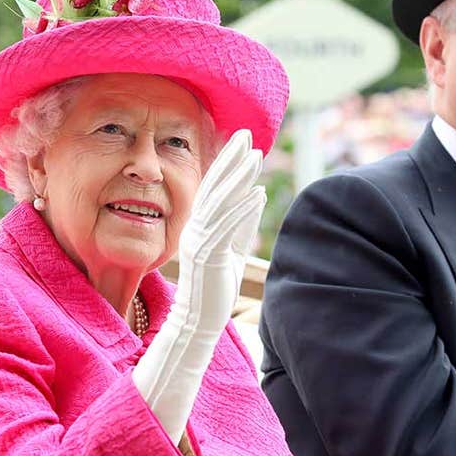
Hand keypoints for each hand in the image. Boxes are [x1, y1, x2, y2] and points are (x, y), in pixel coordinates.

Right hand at [132, 129, 264, 444]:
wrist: (198, 321)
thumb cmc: (215, 287)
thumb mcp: (233, 249)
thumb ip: (242, 222)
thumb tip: (257, 194)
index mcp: (201, 224)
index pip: (215, 186)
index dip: (229, 162)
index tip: (244, 140)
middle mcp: (197, 227)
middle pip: (215, 186)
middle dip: (232, 159)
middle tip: (247, 134)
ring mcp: (200, 241)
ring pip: (219, 202)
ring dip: (238, 178)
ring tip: (256, 156)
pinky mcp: (208, 256)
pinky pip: (226, 228)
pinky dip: (241, 209)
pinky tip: (258, 193)